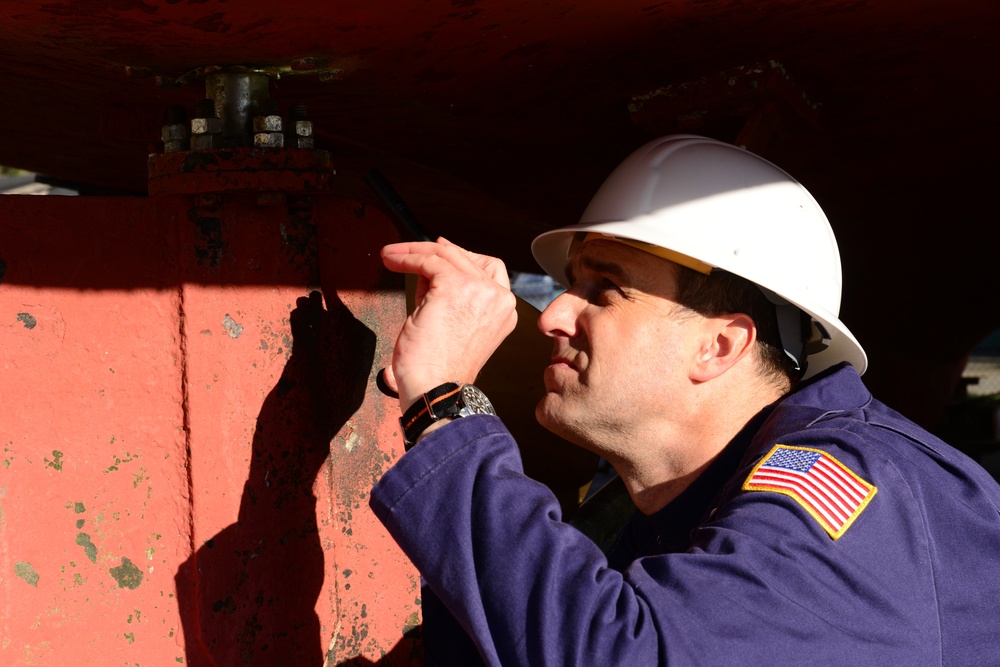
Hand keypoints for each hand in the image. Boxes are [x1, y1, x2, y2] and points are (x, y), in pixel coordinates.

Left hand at [381, 238, 517, 412]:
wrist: (435, 388)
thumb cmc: (438, 370)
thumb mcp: (451, 326)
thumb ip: (446, 297)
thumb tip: (427, 269)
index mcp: (504, 311)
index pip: (490, 270)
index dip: (462, 256)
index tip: (439, 250)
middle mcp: (499, 298)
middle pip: (467, 257)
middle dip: (432, 250)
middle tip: (405, 251)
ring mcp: (482, 290)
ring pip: (446, 254)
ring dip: (413, 251)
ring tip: (391, 256)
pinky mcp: (457, 286)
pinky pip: (428, 261)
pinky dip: (406, 258)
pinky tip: (392, 261)